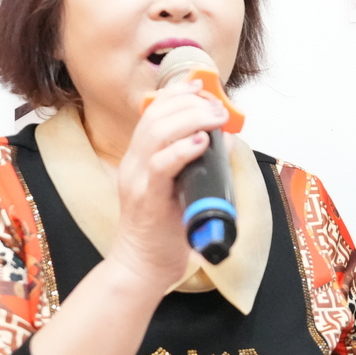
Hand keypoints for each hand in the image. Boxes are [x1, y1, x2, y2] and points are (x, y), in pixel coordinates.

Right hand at [101, 78, 230, 293]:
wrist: (142, 265)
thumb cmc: (162, 228)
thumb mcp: (176, 186)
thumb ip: (190, 162)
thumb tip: (220, 140)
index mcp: (140, 156)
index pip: (153, 110)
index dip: (179, 93)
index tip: (204, 89)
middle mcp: (134, 162)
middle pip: (155, 115)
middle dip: (190, 103)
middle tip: (218, 106)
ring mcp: (137, 180)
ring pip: (156, 133)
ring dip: (191, 119)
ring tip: (215, 118)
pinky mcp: (146, 199)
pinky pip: (160, 166)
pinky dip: (181, 150)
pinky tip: (201, 143)